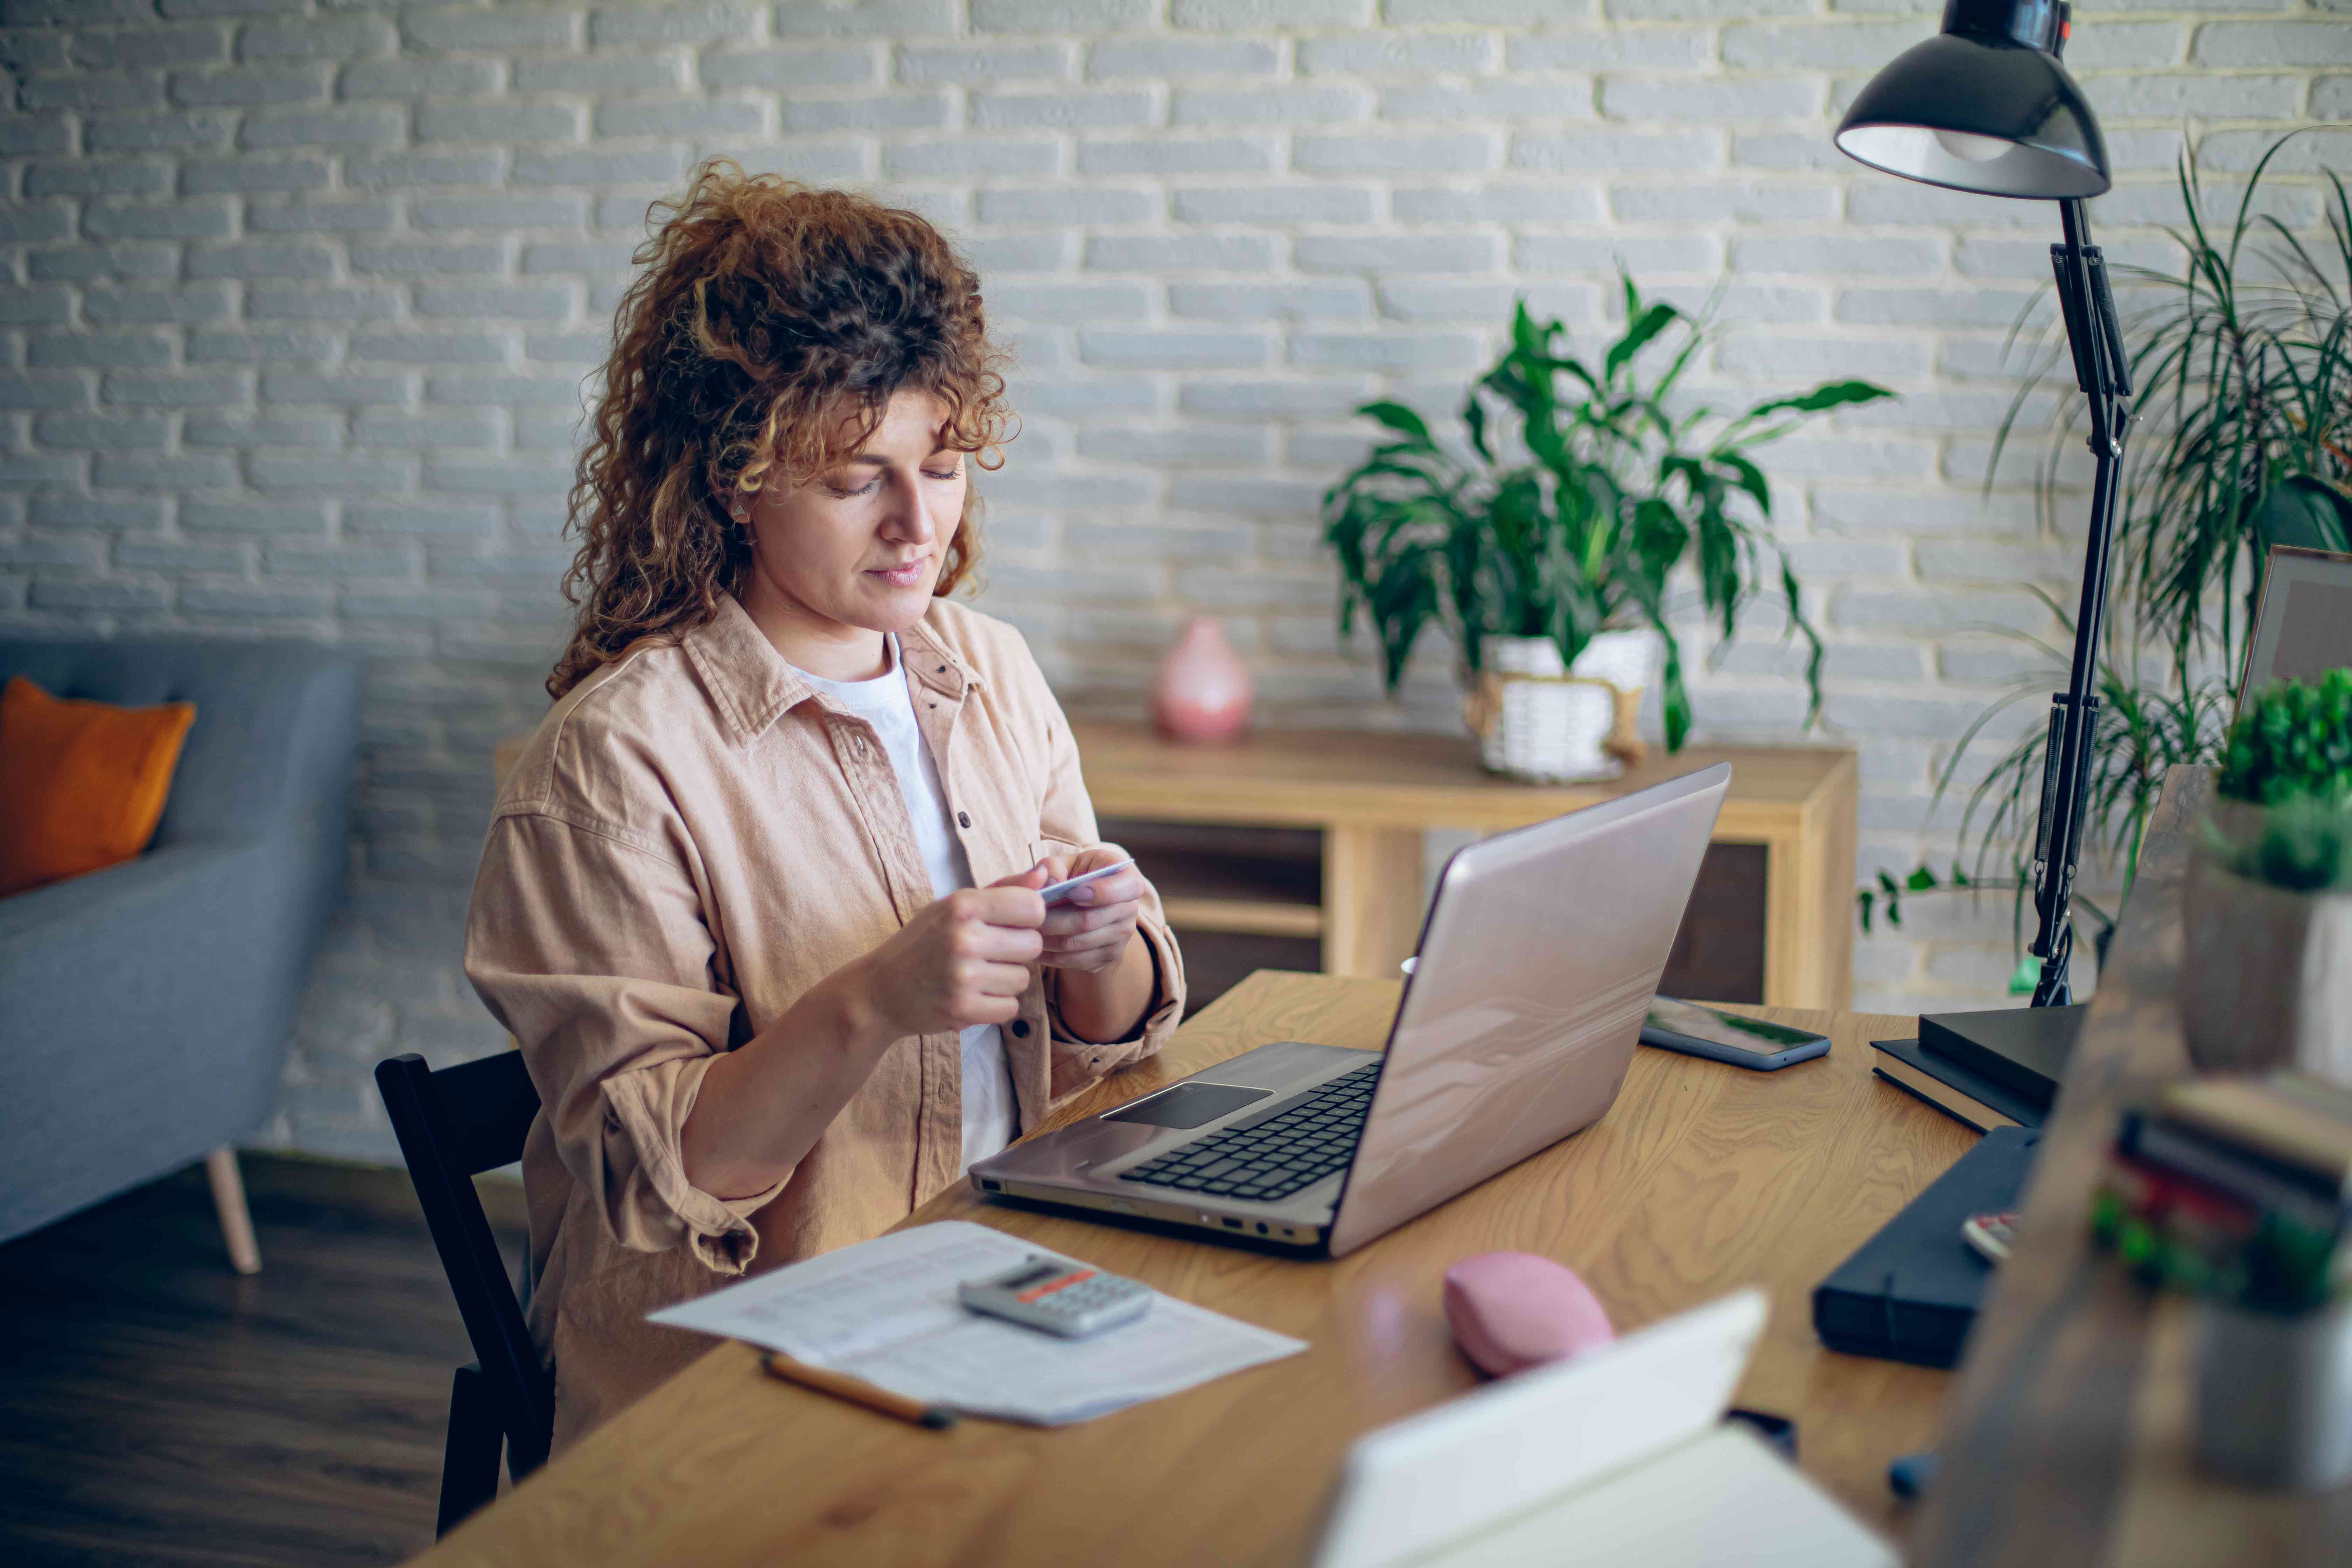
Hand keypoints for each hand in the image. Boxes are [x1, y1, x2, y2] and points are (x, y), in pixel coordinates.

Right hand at [853, 872, 1044, 1038]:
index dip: (1029, 918)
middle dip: (1017, 951)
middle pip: (1033, 944)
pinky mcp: (963, 1010)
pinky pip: (1010, 1007)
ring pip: (1023, 979)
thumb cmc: (923, 942)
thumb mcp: (955, 906)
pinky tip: (974, 995)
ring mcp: (964, 977)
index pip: (1034, 907)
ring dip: (1006, 980)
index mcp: (963, 906)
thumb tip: (1046, 875)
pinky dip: (996, 1004)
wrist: (881, 990)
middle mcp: (964, 938)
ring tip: (977, 975)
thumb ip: (1004, 890)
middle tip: (991, 953)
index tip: (1012, 924)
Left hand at [1034, 844, 1149, 973]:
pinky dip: (1050, 956)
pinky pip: (1075, 961)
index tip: (1071, 891)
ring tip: (1024, 930)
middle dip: (1053, 919)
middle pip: (1089, 921)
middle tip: (1028, 916)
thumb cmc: (1076, 875)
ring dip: (1046, 939)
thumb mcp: (1067, 862)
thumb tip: (1048, 882)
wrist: (1090, 901)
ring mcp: (1122, 937)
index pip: (1127, 887)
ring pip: (1077, 944)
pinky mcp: (1109, 957)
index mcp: (1128, 879)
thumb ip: (1054, 867)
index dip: (1100, 891)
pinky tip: (1033, 945)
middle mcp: (1130, 909)